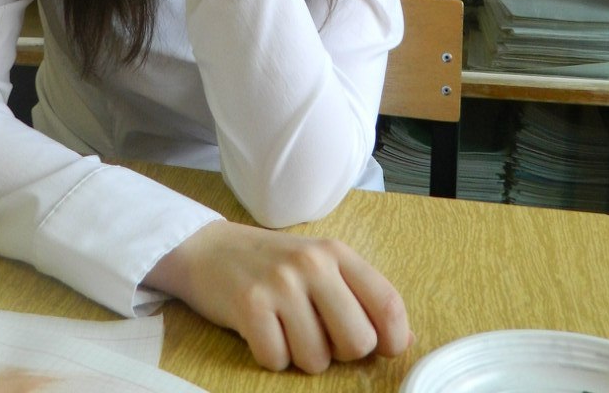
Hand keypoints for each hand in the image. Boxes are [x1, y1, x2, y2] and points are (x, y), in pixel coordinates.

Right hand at [145, 220, 410, 373]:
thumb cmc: (270, 263)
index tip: (380, 349)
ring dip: (299, 356)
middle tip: (316, 333)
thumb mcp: (319, 265)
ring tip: (283, 327)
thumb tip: (402, 340)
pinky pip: (277, 360)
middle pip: (357, 341)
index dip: (391, 339)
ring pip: (316, 359)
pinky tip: (261, 331)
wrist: (205, 247)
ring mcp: (280, 283)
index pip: (386, 303)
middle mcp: (311, 263)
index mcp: (335, 252)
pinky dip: (270, 356)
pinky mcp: (249, 304)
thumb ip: (359, 296)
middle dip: (339, 352)